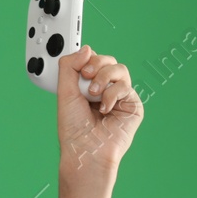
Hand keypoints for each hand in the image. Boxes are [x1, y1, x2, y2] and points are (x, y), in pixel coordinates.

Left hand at [56, 44, 143, 177]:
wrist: (84, 149)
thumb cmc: (74, 128)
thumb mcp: (64, 92)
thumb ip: (69, 66)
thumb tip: (87, 48)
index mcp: (88, 85)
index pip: (93, 60)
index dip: (87, 58)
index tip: (79, 68)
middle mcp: (105, 89)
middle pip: (108, 60)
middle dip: (97, 64)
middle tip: (86, 75)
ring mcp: (119, 97)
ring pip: (120, 69)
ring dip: (104, 77)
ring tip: (93, 93)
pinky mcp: (132, 106)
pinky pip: (126, 87)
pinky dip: (111, 94)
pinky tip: (104, 108)